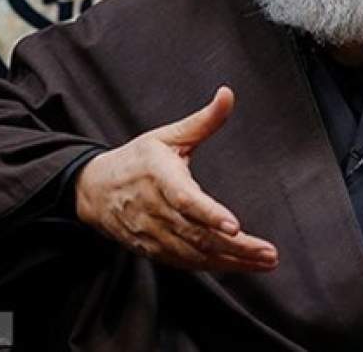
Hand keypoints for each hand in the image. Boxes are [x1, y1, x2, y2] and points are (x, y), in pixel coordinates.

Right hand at [74, 87, 278, 272]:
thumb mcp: (167, 135)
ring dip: (231, 262)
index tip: (234, 226)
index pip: (185, 200)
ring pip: (194, 255)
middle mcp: (155, 210)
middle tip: (268, 253)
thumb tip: (228, 94)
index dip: (209, 214)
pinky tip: (240, 265)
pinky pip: (186, 264)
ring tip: (264, 262)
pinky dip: (214, 267)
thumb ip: (202, 121)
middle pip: (197, 235)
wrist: (93, 190)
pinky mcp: (153, 250)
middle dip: (236, 247)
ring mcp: (152, 234)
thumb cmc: (136, 160)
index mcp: (159, 177)